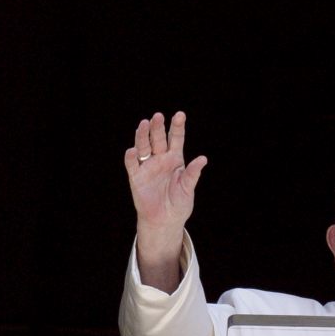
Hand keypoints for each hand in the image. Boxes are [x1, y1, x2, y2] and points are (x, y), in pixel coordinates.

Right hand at [124, 111, 207, 290]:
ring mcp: (148, 166)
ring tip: (144, 124)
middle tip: (158, 116)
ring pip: (144, 147)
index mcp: (175, 159)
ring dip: (143, 136)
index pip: (176, 139)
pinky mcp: (137, 177)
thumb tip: (203, 159)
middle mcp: (160, 159)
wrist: (165, 220)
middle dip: (158, 128)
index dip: (177, 127)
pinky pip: (132, 164)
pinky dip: (131, 157)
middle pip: (158, 139)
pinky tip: (132, 151)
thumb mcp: (188, 188)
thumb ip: (192, 174)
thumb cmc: (179, 204)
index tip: (180, 115)